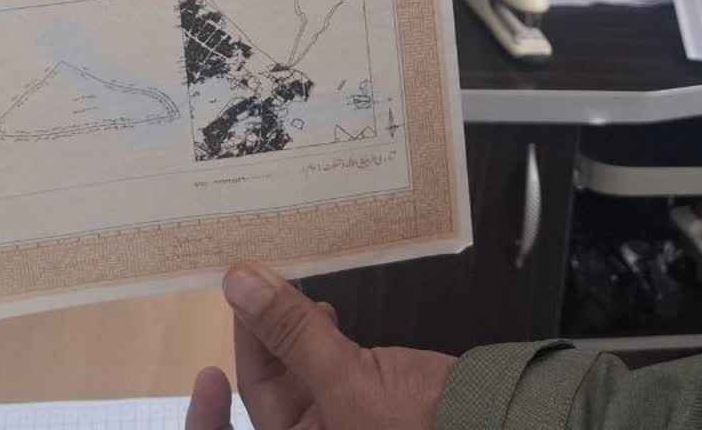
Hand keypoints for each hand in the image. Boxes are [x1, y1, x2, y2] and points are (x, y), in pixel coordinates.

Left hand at [186, 264, 455, 429]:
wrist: (494, 421)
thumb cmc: (421, 424)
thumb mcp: (346, 380)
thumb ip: (292, 332)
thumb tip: (241, 284)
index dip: (208, 414)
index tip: (209, 363)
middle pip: (266, 393)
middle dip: (258, 341)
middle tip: (252, 290)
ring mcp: (337, 424)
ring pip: (294, 375)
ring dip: (288, 333)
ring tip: (290, 291)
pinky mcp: (362, 403)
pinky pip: (324, 368)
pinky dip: (318, 338)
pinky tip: (324, 310)